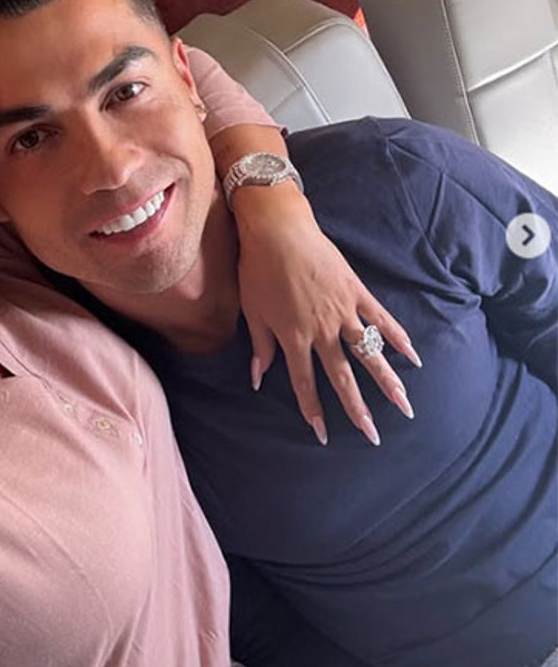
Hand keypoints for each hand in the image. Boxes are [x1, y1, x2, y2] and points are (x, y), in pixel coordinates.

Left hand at [233, 183, 421, 445]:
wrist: (278, 230)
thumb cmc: (258, 269)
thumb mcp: (253, 311)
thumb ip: (261, 347)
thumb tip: (257, 379)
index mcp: (294, 337)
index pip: (305, 383)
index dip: (313, 411)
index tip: (323, 436)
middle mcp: (322, 330)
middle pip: (343, 377)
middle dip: (358, 409)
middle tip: (373, 436)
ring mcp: (343, 311)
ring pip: (369, 353)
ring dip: (387, 381)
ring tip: (404, 405)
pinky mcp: (356, 292)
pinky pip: (381, 319)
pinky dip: (398, 337)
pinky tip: (413, 356)